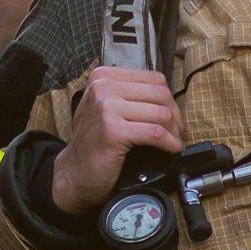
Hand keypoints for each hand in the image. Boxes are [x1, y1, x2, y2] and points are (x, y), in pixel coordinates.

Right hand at [50, 67, 181, 214]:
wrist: (73, 172)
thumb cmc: (94, 143)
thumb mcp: (106, 108)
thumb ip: (130, 96)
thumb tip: (168, 98)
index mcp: (103, 77)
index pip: (154, 79)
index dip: (169, 100)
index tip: (172, 118)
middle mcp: (103, 87)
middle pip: (161, 94)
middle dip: (175, 116)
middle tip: (177, 133)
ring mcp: (107, 108)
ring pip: (161, 113)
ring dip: (174, 132)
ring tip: (173, 143)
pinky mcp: (113, 131)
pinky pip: (155, 133)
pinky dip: (169, 143)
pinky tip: (171, 150)